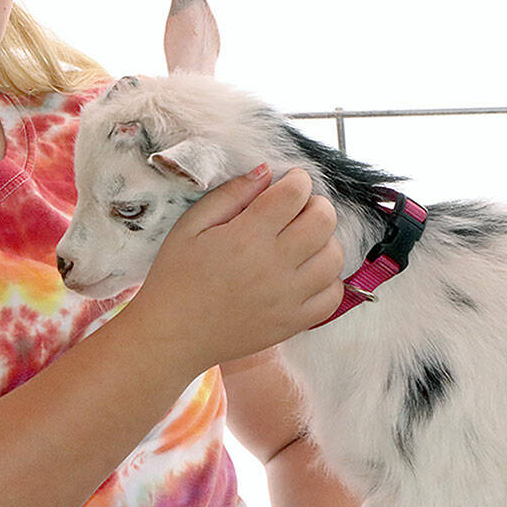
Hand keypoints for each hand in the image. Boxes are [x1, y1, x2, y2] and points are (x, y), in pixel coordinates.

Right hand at [125, 166, 345, 372]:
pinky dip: (328, 279)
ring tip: (303, 240)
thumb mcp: (191, 225)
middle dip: (316, 205)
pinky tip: (307, 273)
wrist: (172, 335)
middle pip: (323, 220)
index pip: (295, 194)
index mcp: (247, 236)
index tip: (290, 182)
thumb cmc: (176, 277)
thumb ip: (230, 195)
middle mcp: (274, 266)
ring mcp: (288, 298)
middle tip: (298, 208)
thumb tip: (265, 172)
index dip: (298, 180)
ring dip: (324, 240)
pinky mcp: (293, 323)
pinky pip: (332, 296)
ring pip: (334, 257)